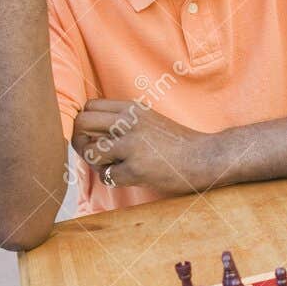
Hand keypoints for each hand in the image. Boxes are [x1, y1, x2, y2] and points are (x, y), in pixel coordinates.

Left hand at [72, 100, 220, 194]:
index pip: (90, 106)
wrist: (206, 157)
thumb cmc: (178, 143)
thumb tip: (89, 133)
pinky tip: (128, 177)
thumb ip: (123, 121)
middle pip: (82, 124)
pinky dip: (113, 179)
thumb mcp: (149, 120)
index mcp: (131, 108)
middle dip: (81, 140)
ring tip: (112, 166)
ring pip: (90, 151)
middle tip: (93, 153)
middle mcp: (128, 122)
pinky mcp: (136, 168)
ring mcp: (131, 145)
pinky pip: (106, 176)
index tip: (94, 135)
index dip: (86, 122)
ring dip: (96, 163)